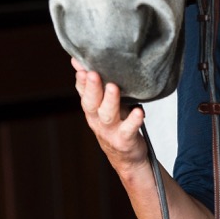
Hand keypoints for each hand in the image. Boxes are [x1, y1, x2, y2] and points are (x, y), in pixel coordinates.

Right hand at [72, 57, 146, 175]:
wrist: (126, 157)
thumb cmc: (117, 124)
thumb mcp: (104, 105)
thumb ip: (95, 85)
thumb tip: (80, 60)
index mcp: (92, 109)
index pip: (83, 92)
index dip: (81, 80)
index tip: (81, 65)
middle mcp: (97, 120)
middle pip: (91, 103)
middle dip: (92, 88)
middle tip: (93, 73)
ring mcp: (110, 131)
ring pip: (107, 115)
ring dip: (110, 101)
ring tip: (113, 87)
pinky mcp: (124, 140)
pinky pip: (128, 130)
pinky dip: (134, 120)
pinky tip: (139, 111)